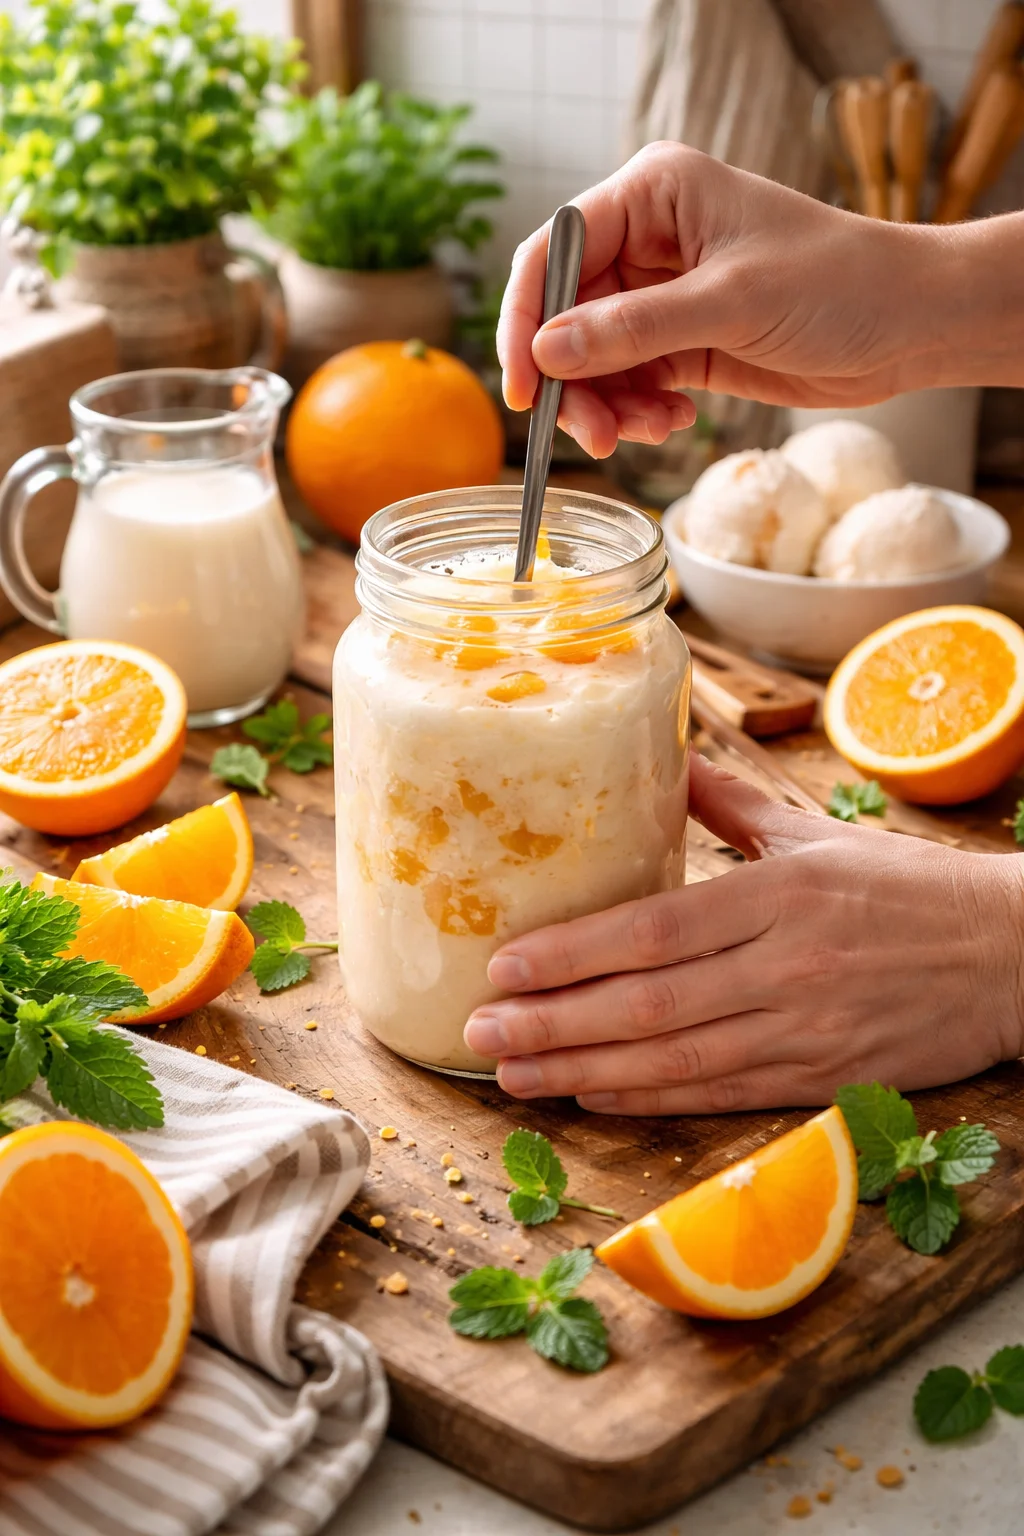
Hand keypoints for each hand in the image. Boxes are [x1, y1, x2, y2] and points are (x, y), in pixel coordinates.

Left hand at [465, 755, 1023, 1113]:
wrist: (1011, 957)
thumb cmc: (908, 889)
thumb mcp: (817, 834)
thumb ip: (730, 804)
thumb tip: (666, 756)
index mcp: (779, 894)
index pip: (656, 929)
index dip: (574, 953)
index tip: (505, 965)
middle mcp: (785, 966)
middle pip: (650, 1004)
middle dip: (555, 1022)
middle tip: (481, 1034)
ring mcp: (805, 1030)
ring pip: (675, 1061)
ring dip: (584, 1071)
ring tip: (513, 1077)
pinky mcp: (823, 1079)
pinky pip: (720, 1096)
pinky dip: (651, 1100)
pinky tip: (591, 1095)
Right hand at [498, 142, 945, 456]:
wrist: (907, 323)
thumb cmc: (837, 283)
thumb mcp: (729, 303)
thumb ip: (634, 329)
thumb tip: (548, 352)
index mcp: (654, 193)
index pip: (555, 250)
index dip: (526, 318)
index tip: (525, 386)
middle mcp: (649, 237)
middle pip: (565, 312)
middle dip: (572, 378)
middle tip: (590, 432)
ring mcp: (663, 291)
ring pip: (593, 355)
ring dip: (605, 403)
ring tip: (638, 433)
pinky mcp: (681, 338)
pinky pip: (629, 379)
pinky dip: (637, 409)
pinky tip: (671, 420)